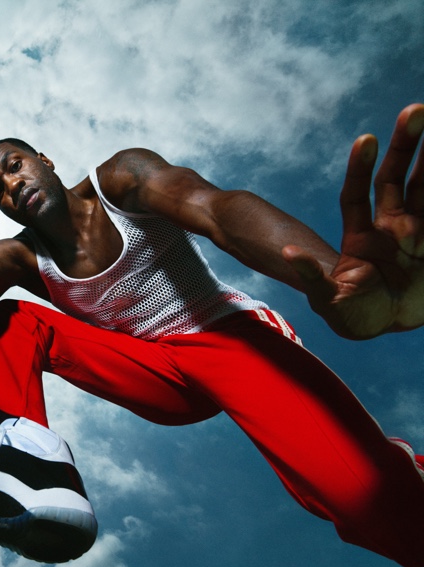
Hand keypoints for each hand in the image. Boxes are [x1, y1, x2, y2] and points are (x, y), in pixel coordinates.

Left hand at [283, 103, 423, 339]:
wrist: (386, 325)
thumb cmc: (352, 314)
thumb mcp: (328, 298)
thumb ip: (312, 276)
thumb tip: (288, 253)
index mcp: (361, 236)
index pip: (358, 194)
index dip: (361, 167)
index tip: (366, 139)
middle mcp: (391, 227)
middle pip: (397, 180)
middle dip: (405, 145)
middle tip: (415, 109)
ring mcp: (416, 232)